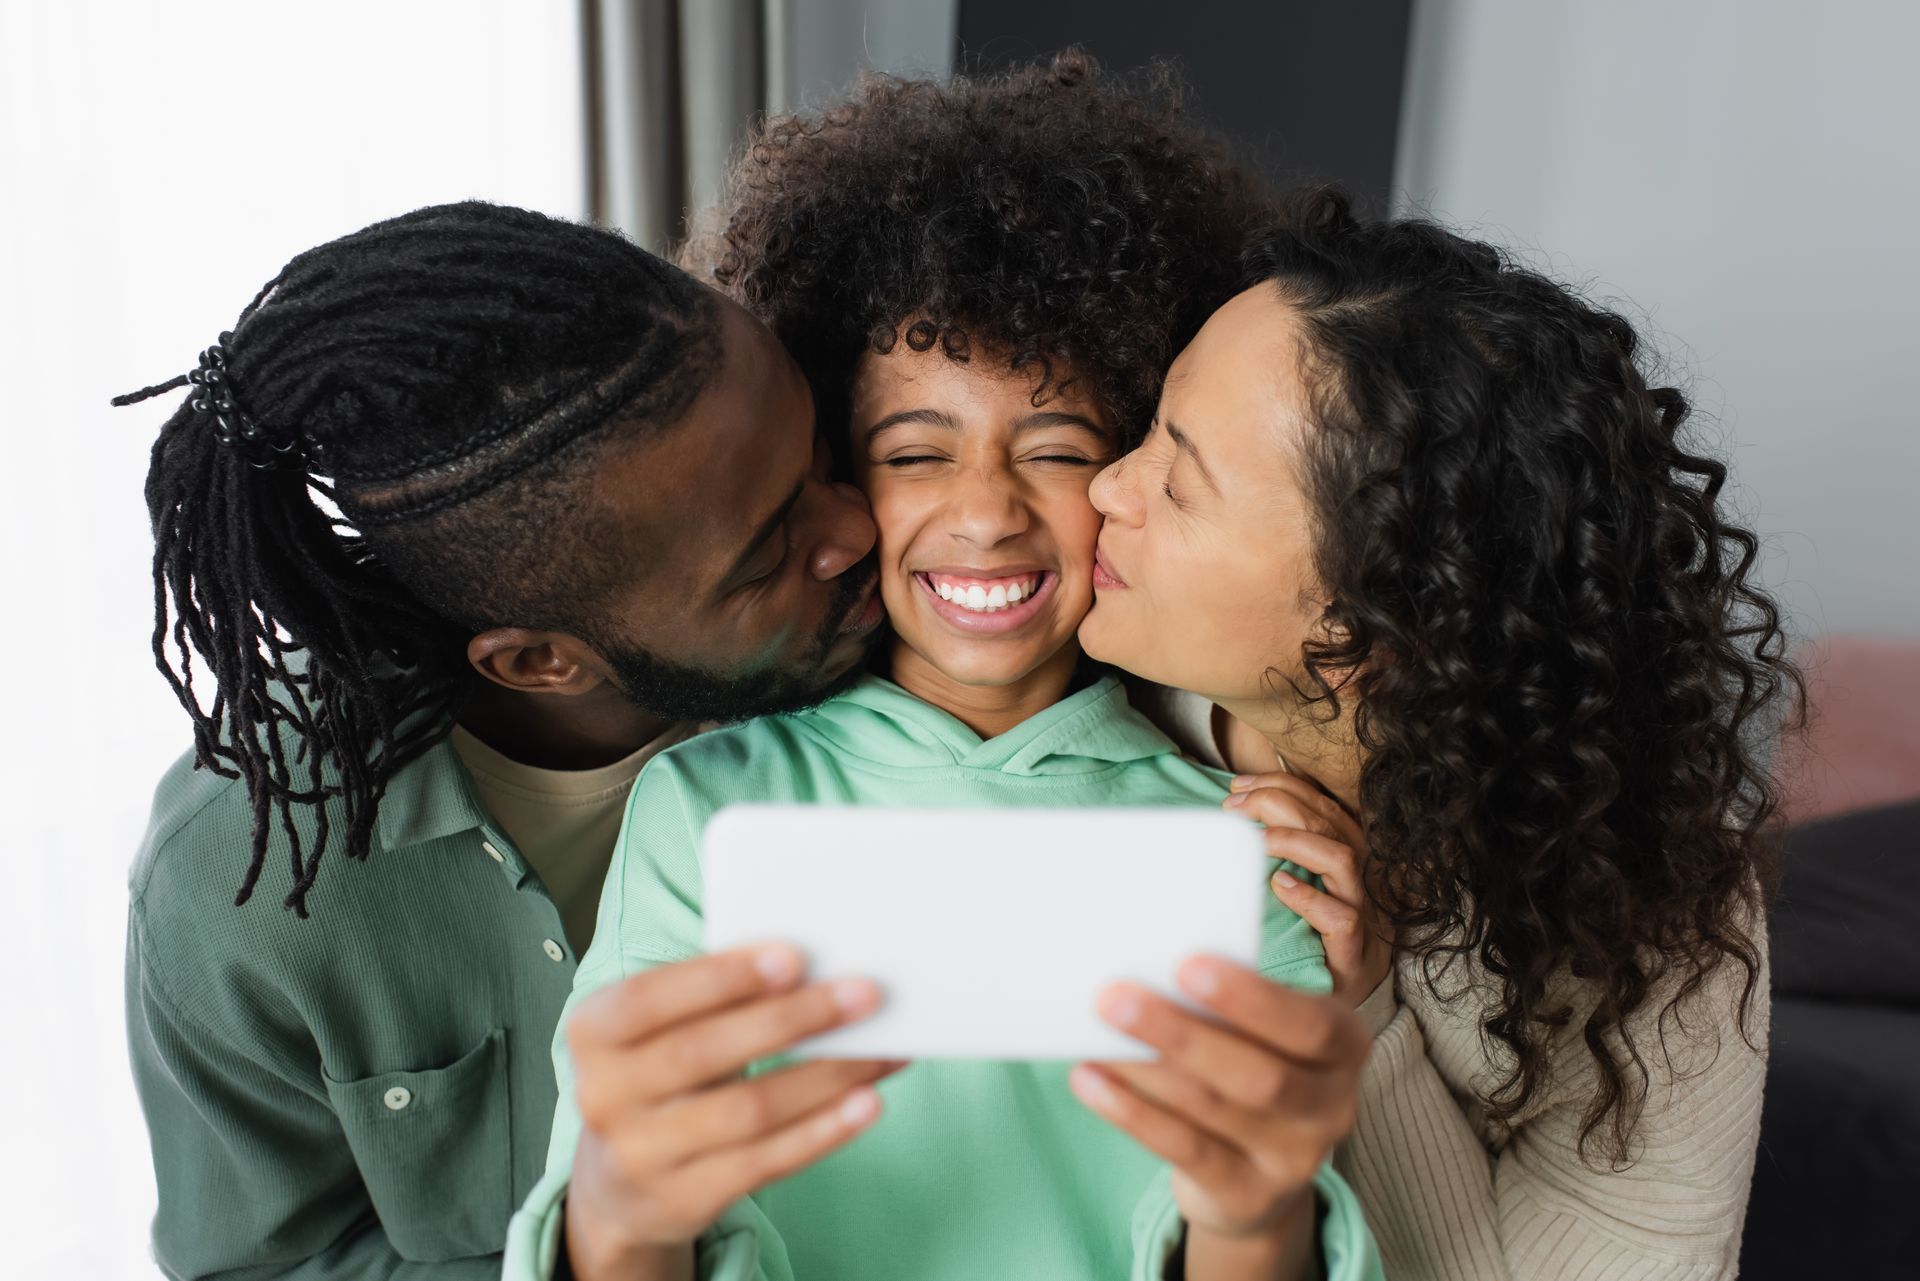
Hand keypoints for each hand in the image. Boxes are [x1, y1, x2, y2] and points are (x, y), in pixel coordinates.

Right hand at [563, 943, 901, 1280]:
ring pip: (748, 1110)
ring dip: (826, 1076)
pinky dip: (823, 1131)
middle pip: (706, 1052)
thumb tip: (811, 968)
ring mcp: (642, 1155)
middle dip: (792, 1019)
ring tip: (883, 1049)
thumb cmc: (658, 1071)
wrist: (619, 1180)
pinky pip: (766, 1162)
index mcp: (592, 1032)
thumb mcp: (657, 1029)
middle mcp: (606, 1096)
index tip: (793, 956)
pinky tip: (866, 1103)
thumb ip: (711, 995)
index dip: (721, 977)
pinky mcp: (684, 1199)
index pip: (650, 999)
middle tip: (863, 996)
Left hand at [1072, 958, 1368, 1262]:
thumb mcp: (1261, 1033)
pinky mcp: (1248, 1196)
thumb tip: (1150, 970)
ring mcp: (1294, 1160)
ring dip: (1146, 1069)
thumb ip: (1227, 1006)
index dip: (1251, 999)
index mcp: (1344, 1046)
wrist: (1257, 1173)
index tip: (1186, 964)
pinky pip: (1184, 1150)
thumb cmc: (1251, 1065)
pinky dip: (1132, 1113)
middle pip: (1259, 1074)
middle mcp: (1331, 1107)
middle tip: (1115, 996)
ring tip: (1096, 1032)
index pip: (1311, 1025)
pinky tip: (1090, 1080)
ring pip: (1213, 1108)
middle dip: (1181, 1033)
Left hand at [1227, 771, 1392, 1008]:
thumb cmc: (1301, 946)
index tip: (1237, 787)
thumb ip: (1267, 857)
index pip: (1320, 804)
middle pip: (1328, 823)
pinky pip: (1343, 919)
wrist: (1328, 1021)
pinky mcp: (1354, 956)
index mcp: (1341, 858)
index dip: (1281, 786)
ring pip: (1342, 859)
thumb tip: (1219, 823)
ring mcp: (1361, 916)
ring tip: (1256, 842)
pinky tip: (1279, 886)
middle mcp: (1358, 881)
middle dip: (1278, 803)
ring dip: (1295, 841)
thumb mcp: (1285, 894)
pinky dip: (1310, 898)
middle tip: (1233, 809)